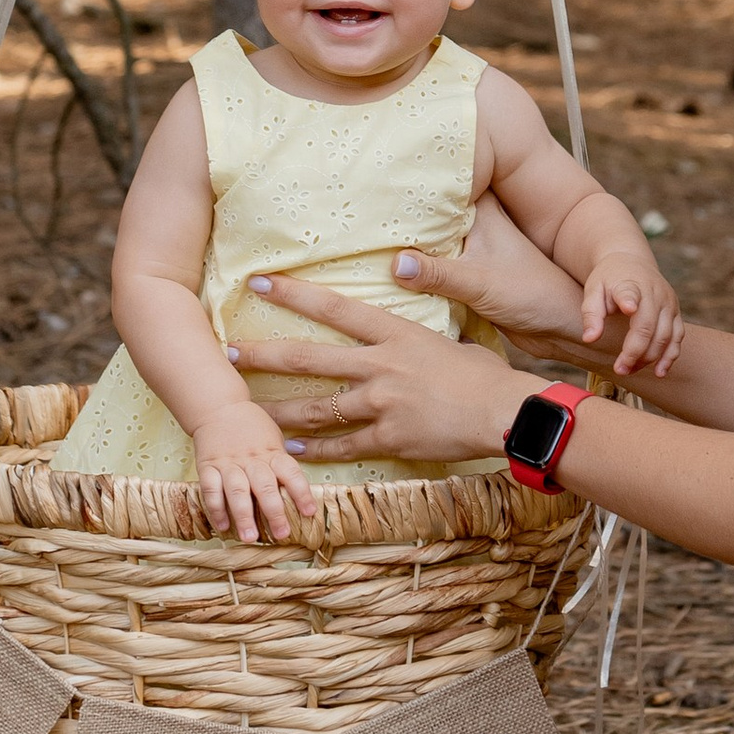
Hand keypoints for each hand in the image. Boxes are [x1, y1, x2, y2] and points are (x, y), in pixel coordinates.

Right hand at [188, 402, 318, 545]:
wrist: (218, 406)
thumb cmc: (251, 425)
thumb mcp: (274, 438)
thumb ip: (282, 462)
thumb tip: (299, 489)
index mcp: (272, 452)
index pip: (291, 472)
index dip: (302, 492)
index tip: (309, 512)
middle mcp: (252, 460)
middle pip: (265, 486)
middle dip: (274, 512)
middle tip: (281, 534)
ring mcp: (229, 463)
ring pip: (237, 491)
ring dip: (243, 515)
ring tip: (249, 537)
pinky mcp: (208, 466)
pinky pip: (211, 489)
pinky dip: (215, 509)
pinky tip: (222, 526)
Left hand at [228, 278, 531, 469]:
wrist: (505, 412)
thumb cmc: (485, 375)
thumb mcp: (448, 338)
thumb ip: (417, 329)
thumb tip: (404, 305)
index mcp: (394, 333)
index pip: (333, 308)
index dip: (293, 294)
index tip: (259, 283)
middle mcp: (380, 365)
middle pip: (308, 358)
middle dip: (263, 356)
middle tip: (228, 353)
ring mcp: (381, 404)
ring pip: (315, 409)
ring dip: (277, 411)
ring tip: (248, 412)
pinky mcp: (389, 438)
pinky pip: (342, 446)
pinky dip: (314, 451)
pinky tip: (291, 450)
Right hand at [383, 195, 617, 375]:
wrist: (559, 327)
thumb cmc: (531, 294)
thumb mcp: (479, 282)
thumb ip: (437, 273)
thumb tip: (393, 263)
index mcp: (482, 212)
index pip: (443, 182)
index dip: (413, 175)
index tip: (375, 172)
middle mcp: (474, 225)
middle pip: (429, 212)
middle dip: (400, 214)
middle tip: (359, 209)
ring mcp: (470, 250)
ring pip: (428, 240)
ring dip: (405, 245)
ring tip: (362, 240)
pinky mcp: (465, 275)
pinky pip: (431, 267)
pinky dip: (414, 270)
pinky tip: (384, 273)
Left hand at [578, 246, 681, 379]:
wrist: (631, 262)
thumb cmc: (608, 280)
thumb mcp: (593, 290)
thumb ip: (591, 313)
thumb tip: (590, 339)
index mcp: (630, 283)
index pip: (630, 292)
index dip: (630, 300)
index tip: (629, 308)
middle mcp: (654, 292)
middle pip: (648, 326)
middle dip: (635, 352)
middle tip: (620, 370)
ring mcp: (668, 302)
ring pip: (665, 336)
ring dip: (650, 358)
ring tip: (631, 370)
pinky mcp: (676, 312)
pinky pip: (678, 337)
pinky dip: (670, 356)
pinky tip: (659, 371)